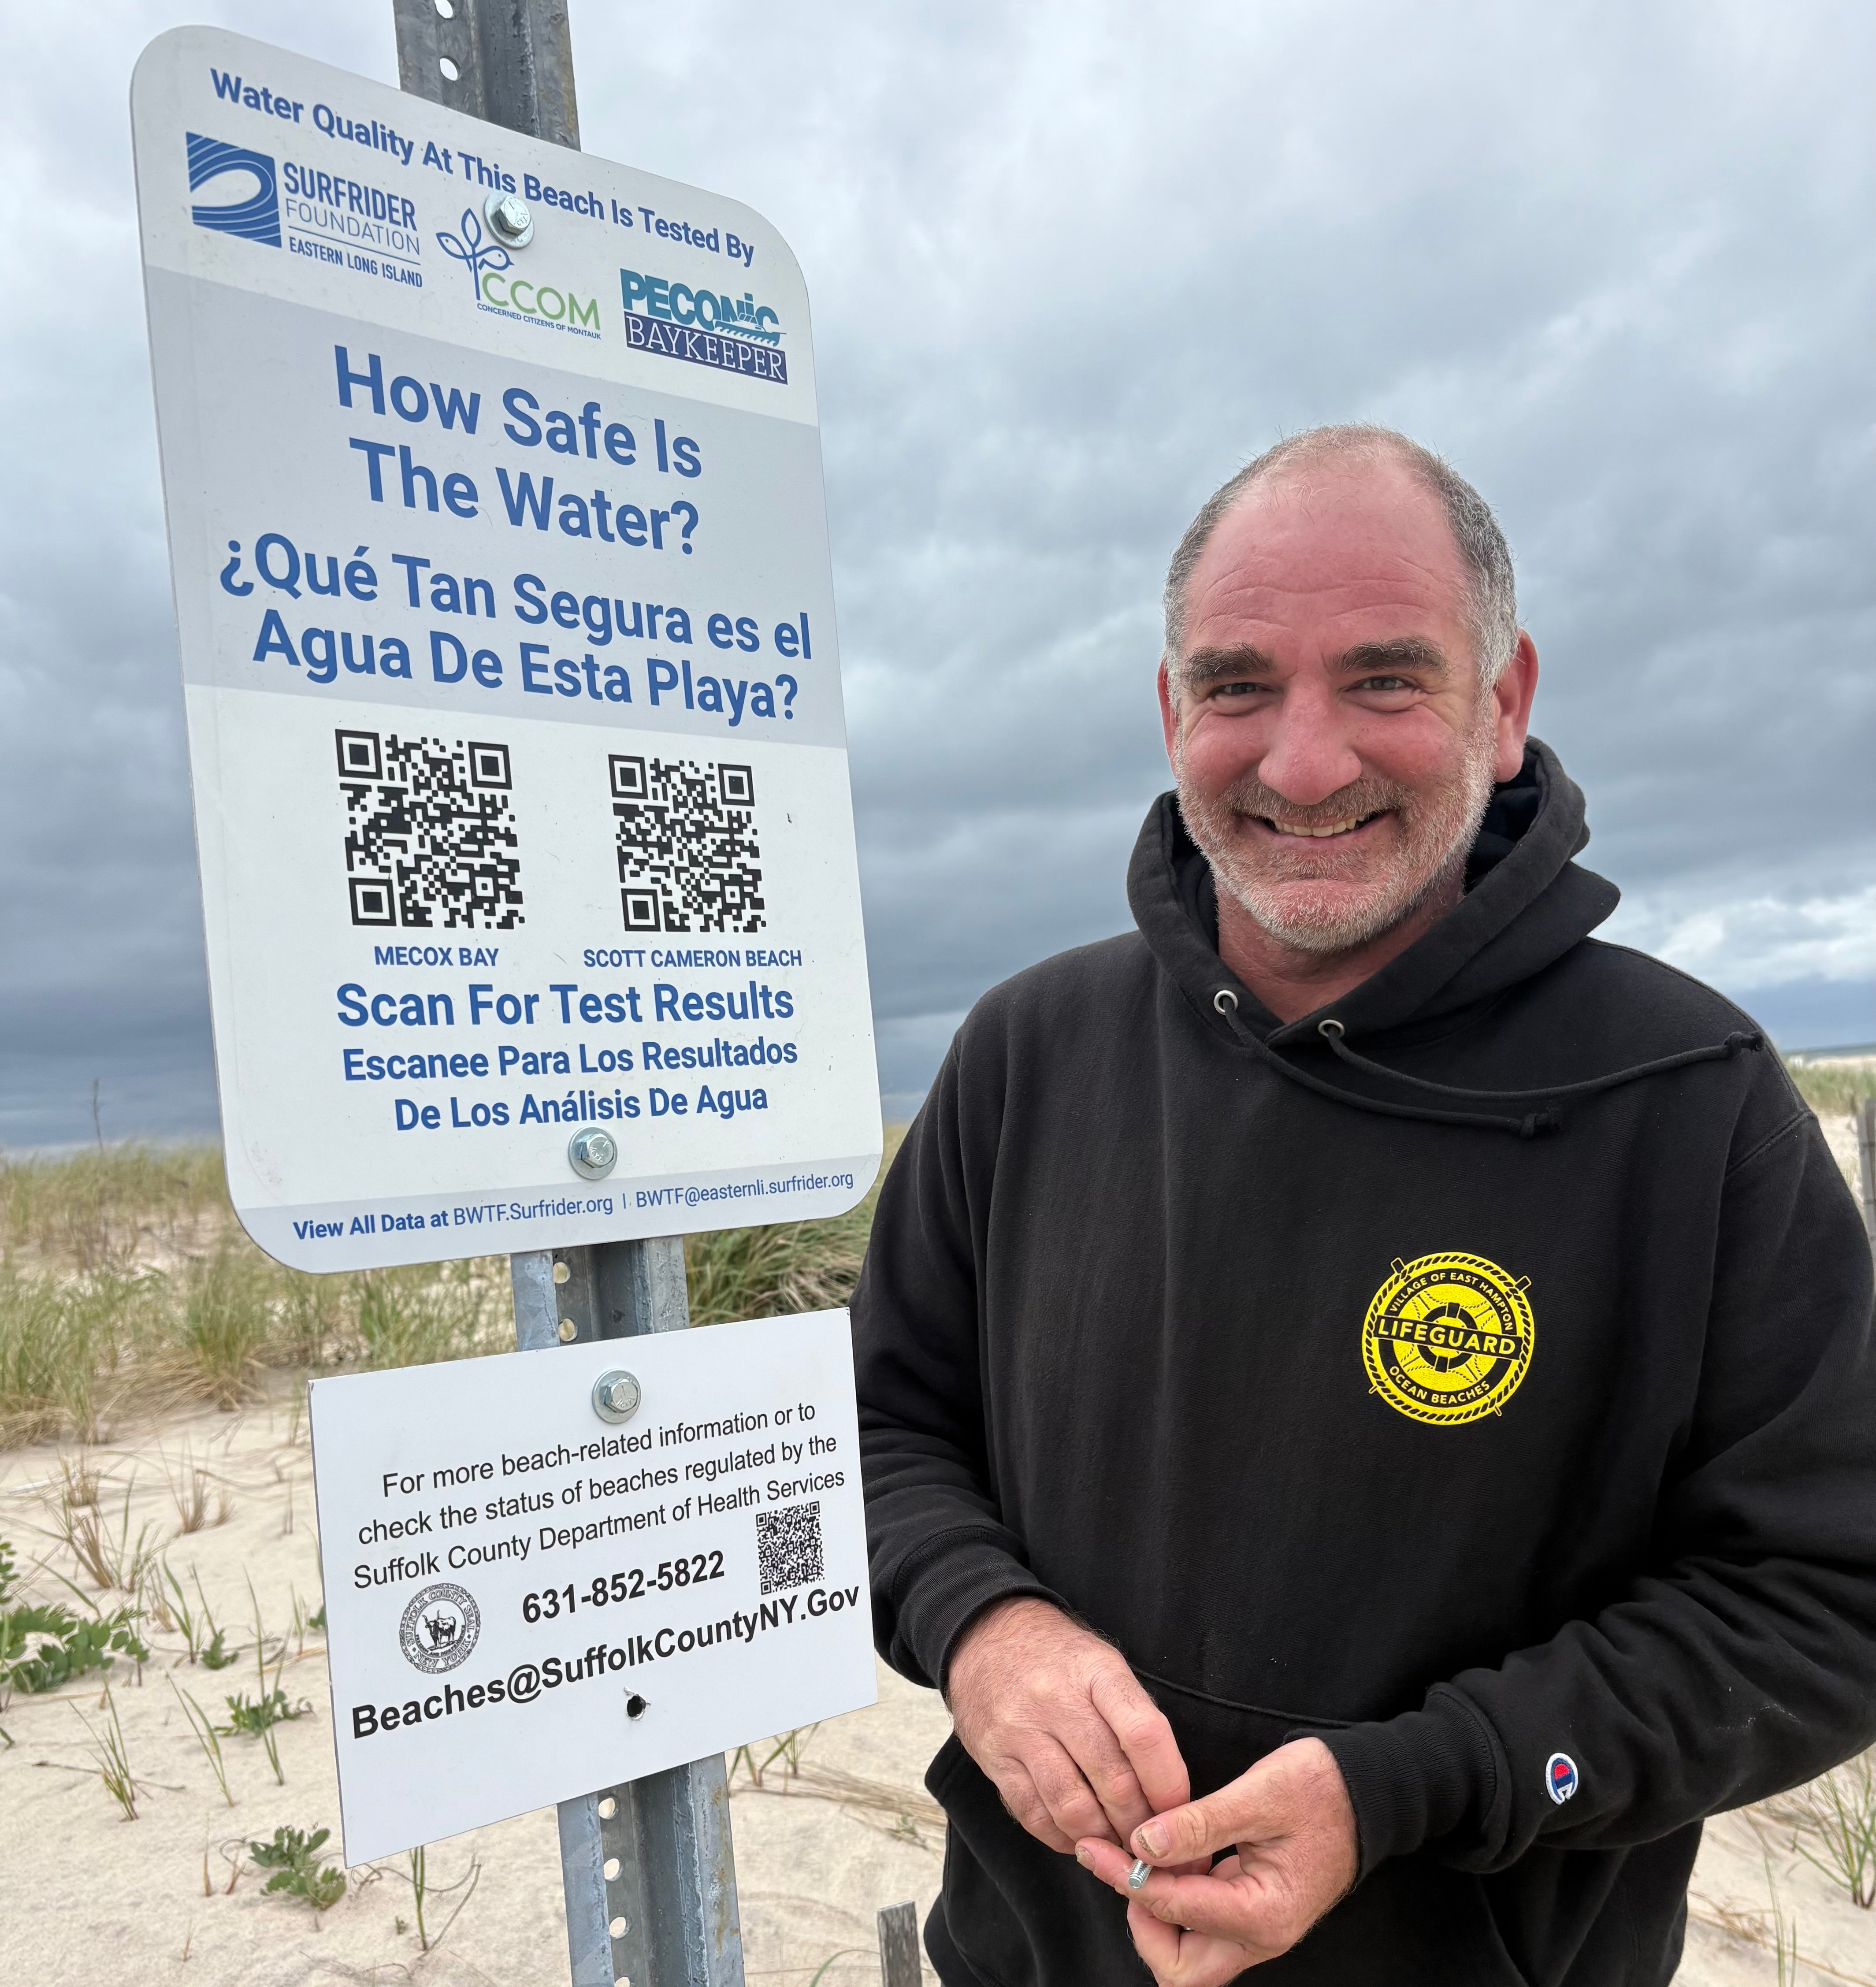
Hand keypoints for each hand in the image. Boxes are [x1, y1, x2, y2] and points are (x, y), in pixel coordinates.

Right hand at [945, 1596, 1189, 1852]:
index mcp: (1097, 1672)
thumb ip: (1134, 1718)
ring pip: (1072, 1807)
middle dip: (1139, 1824)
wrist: (985, 1636)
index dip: (1167, 1783)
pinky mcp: (993, 1758)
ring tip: (1117, 1845)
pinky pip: (1033, 1815)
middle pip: (1112, 1780)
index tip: (1179, 1810)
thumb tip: (1166, 1791)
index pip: (1143, 1734)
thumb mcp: (1103, 1665)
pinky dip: (1063, 1838)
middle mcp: (1057, 1700)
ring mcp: (1020, 1731)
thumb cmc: (1059, 1658)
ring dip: (1103, 1838)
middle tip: (1152, 1842)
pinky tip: (1079, 1838)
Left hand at [1076, 1737, 1357, 1985]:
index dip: (1129, 1880)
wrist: (1367, 1792)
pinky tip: (1164, 1856)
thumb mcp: (1260, 1795)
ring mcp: (1256, 1929)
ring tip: (1138, 1859)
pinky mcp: (1251, 1911)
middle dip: (1144, 1928)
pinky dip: (1175, 1902)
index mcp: (1264, 1914)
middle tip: (1124, 1869)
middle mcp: (1261, 1936)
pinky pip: (1202, 1928)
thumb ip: (1199, 1823)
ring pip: (1190, 1957)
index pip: (1175, 1911)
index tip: (1097, 1847)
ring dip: (1156, 1917)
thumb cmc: (1322, 1789)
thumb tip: (1143, 1843)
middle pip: (1182, 1971)